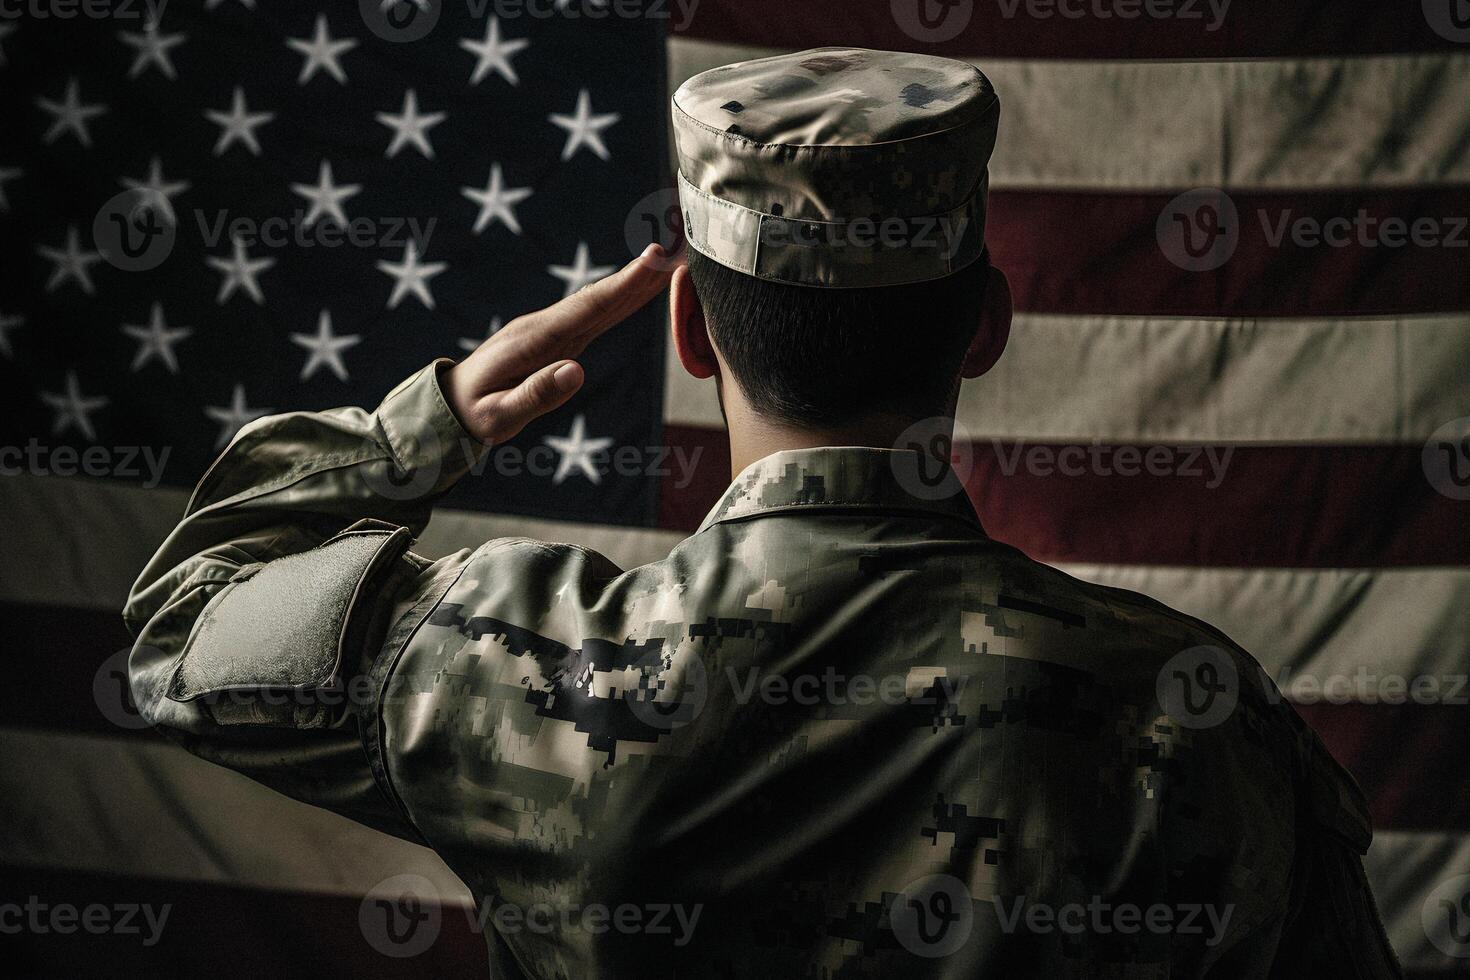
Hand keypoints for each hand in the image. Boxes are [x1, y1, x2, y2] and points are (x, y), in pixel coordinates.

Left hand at [442, 243, 672, 444]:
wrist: (451, 403)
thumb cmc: (474, 414)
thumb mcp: (498, 417)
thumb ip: (535, 395)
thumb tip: (577, 371)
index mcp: (534, 341)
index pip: (587, 308)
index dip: (623, 285)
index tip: (653, 260)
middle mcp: (545, 326)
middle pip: (600, 297)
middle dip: (639, 275)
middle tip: (677, 251)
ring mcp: (551, 329)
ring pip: (600, 303)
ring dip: (635, 283)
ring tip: (671, 263)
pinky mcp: (557, 338)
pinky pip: (595, 315)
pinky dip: (621, 299)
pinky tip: (641, 290)